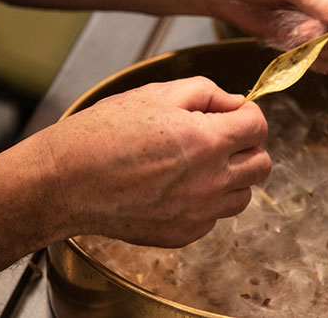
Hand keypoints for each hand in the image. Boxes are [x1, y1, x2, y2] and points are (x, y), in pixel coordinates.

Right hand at [45, 77, 270, 246]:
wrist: (65, 181)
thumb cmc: (104, 134)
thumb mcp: (157, 93)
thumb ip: (207, 93)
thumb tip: (236, 103)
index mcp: (206, 141)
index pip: (258, 127)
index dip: (248, 114)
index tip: (234, 114)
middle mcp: (209, 182)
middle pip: (261, 165)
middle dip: (247, 145)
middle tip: (221, 137)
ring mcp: (197, 213)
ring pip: (243, 195)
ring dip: (232, 176)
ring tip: (200, 163)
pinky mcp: (182, 234)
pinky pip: (214, 217)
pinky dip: (207, 200)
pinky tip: (178, 186)